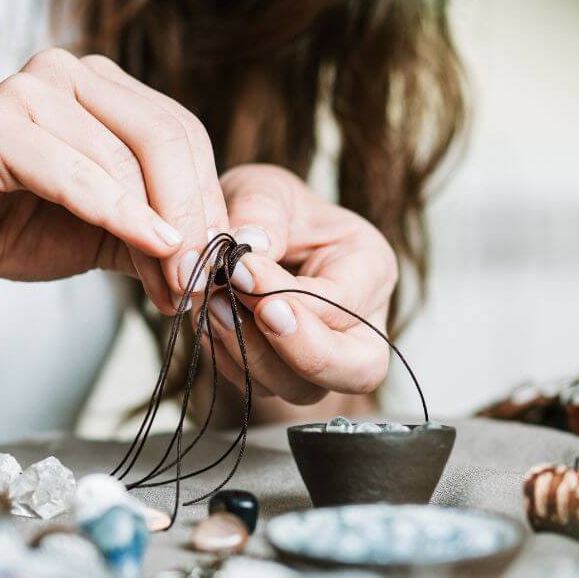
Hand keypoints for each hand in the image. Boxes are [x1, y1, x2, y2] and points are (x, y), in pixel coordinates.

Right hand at [0, 49, 226, 312]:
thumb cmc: (5, 227)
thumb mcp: (103, 231)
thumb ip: (156, 233)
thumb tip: (216, 259)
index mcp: (98, 85)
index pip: (182, 132)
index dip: (209, 198)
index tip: (220, 261)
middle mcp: (68, 71)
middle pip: (166, 135)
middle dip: (194, 212)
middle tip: (205, 274)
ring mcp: (30, 88)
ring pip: (126, 157)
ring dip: (160, 227)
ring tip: (174, 281)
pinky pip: (77, 174)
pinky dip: (120, 214)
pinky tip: (152, 246)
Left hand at [199, 165, 396, 404]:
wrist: (242, 232)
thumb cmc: (266, 208)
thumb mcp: (264, 188)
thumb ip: (261, 210)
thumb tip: (249, 246)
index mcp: (370, 267)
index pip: (345, 302)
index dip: (291, 294)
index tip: (240, 269)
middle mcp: (360, 323)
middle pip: (357, 370)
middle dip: (298, 350)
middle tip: (247, 311)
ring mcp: (324, 358)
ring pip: (302, 389)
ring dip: (251, 355)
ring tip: (213, 306)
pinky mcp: (283, 376)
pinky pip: (261, 389)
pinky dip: (230, 361)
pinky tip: (208, 320)